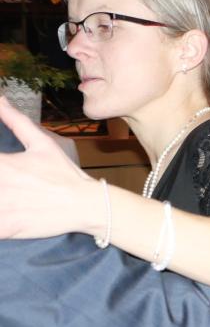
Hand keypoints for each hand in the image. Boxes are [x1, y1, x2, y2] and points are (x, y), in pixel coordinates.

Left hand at [0, 97, 94, 239]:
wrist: (85, 204)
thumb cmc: (64, 174)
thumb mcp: (41, 144)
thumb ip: (14, 120)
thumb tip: (0, 98)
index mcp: (2, 163)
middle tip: (4, 183)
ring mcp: (2, 207)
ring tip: (4, 197)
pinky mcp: (6, 228)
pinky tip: (3, 217)